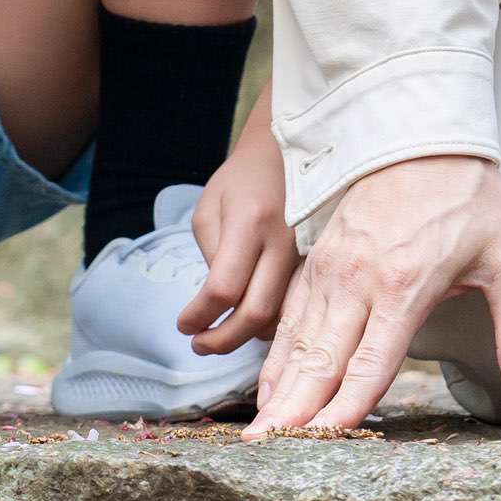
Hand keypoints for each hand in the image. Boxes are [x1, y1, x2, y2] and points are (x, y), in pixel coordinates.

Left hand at [180, 110, 297, 356]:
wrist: (288, 155)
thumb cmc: (241, 180)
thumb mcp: (209, 209)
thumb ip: (212, 256)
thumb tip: (217, 302)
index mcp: (250, 223)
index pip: (223, 288)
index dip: (199, 315)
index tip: (183, 324)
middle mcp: (283, 243)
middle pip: (255, 314)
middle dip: (222, 340)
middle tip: (198, 344)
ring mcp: (306, 256)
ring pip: (278, 318)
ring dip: (246, 336)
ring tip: (220, 335)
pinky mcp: (316, 265)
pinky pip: (293, 308)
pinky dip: (269, 324)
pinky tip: (249, 322)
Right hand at [246, 154, 500, 435]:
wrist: (424, 133)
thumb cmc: (473, 200)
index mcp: (405, 286)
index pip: (370, 361)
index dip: (346, 406)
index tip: (322, 442)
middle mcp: (358, 280)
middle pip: (321, 358)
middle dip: (293, 410)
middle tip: (262, 450)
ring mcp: (332, 267)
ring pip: (298, 338)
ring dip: (277, 387)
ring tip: (255, 431)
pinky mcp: (319, 257)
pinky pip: (291, 313)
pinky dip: (277, 352)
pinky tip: (267, 384)